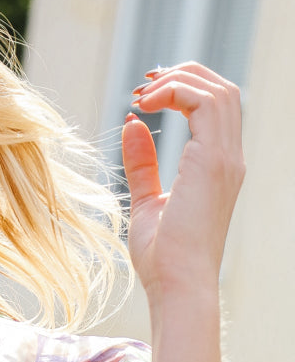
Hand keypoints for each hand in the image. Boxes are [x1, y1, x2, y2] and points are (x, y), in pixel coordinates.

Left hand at [122, 61, 244, 295]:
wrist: (177, 286)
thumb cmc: (163, 258)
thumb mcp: (147, 201)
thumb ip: (142, 163)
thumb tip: (132, 123)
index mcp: (219, 167)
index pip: (215, 108)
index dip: (184, 89)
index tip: (145, 96)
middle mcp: (230, 159)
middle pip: (222, 90)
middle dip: (183, 75)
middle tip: (143, 85)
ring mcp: (225, 159)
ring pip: (218, 91)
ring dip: (179, 80)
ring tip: (143, 94)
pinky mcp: (213, 162)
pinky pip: (204, 104)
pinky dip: (175, 93)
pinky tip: (145, 106)